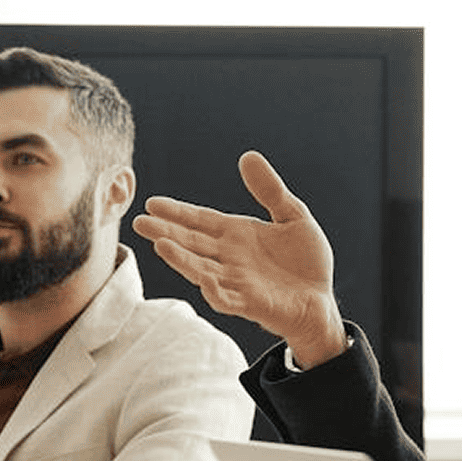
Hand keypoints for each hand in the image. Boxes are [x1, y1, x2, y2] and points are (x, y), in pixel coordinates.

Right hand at [132, 150, 346, 366]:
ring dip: (181, 260)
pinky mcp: (250, 304)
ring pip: (201, 270)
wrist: (322, 301)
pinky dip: (215, 292)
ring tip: (161, 245)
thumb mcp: (293, 216)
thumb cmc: (306, 262)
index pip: (199, 221)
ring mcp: (236, 282)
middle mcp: (229, 258)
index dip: (176, 212)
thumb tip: (248, 156)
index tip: (152, 203)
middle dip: (166, 232)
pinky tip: (205, 280)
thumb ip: (270, 190)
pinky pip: (226, 300)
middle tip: (140, 222)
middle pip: (191, 243)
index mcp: (235, 235)